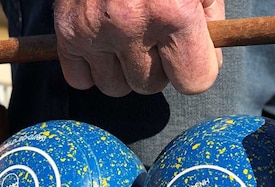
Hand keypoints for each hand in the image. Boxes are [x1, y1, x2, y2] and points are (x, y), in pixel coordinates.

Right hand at [53, 0, 224, 96]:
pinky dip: (92, 67)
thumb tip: (204, 56)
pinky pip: (80, 79)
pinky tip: (103, 43)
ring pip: (115, 87)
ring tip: (129, 36)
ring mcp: (93, 30)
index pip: (194, 80)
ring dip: (125, 69)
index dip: (198, 66)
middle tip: (157, 35)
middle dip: (159, 66)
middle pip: (151, 86)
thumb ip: (208, 17)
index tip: (193, 50)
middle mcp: (130, 25)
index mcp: (172, 11)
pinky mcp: (66, 30)